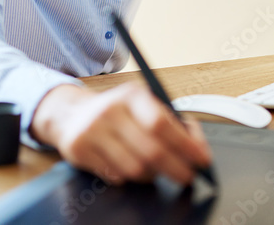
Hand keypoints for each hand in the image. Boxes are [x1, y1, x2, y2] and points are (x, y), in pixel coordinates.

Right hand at [29, 82, 212, 185]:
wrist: (71, 114)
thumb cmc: (116, 111)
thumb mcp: (142, 104)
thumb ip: (170, 121)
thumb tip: (197, 145)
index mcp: (132, 95)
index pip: (162, 123)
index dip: (185, 145)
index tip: (202, 159)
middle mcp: (111, 111)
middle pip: (151, 150)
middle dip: (176, 168)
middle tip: (188, 176)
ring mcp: (93, 131)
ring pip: (135, 168)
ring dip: (152, 175)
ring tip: (156, 171)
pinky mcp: (80, 150)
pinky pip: (116, 176)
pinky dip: (129, 177)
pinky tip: (129, 166)